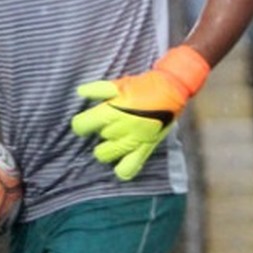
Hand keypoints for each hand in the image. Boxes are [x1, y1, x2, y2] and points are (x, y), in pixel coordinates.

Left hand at [70, 46, 210, 179]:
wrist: (171, 89)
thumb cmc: (143, 86)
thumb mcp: (119, 84)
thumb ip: (98, 89)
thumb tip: (80, 91)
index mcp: (110, 112)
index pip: (81, 126)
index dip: (81, 124)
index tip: (86, 122)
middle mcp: (119, 130)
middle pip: (95, 142)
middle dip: (98, 136)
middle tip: (106, 128)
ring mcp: (133, 141)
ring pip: (106, 156)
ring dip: (107, 150)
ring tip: (113, 142)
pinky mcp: (146, 148)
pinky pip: (128, 169)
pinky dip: (122, 169)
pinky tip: (122, 160)